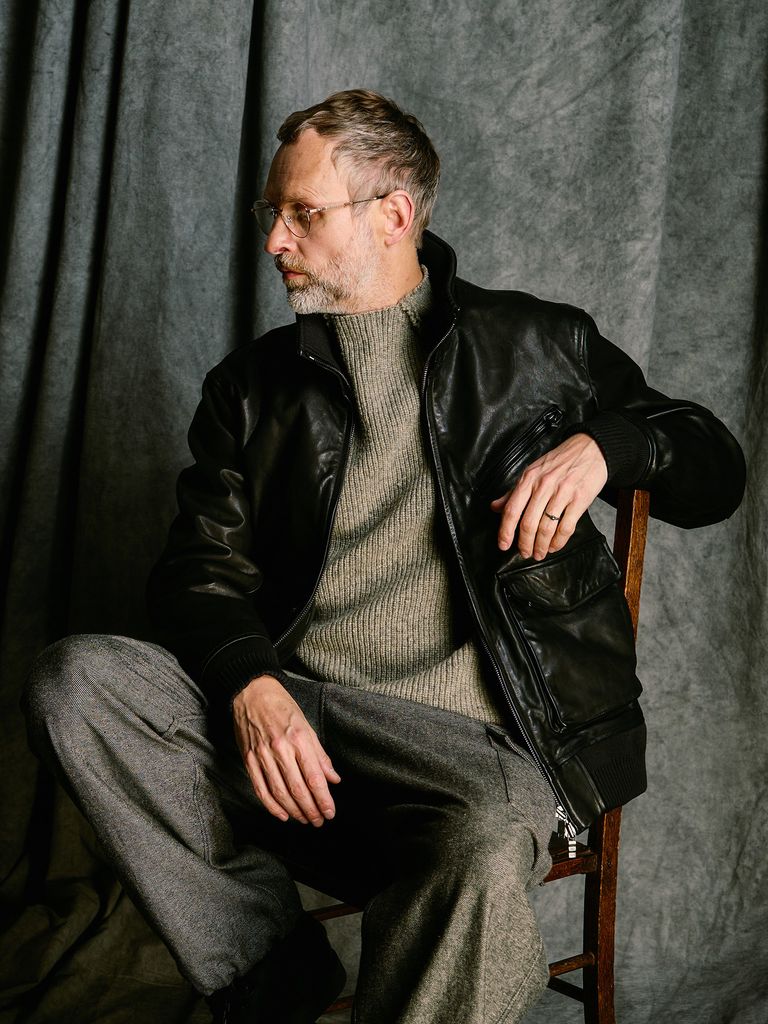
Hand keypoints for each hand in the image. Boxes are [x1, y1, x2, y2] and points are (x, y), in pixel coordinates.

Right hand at [232, 675, 340, 826]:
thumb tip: (333, 779)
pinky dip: (272, 806)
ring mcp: (262, 755)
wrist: (251, 692)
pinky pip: (261, 789)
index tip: (330, 812)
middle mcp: (281, 749)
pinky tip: (283, 815)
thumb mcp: (307, 726)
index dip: (323, 799)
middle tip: (319, 821)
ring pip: (280, 792)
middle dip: (311, 809)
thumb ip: (320, 755)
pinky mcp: (248, 759)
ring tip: (305, 820)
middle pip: (298, 789)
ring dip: (294, 811)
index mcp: (299, 739)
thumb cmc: (283, 707)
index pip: (314, 777)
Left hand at [491, 433, 607, 559]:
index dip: (505, 531)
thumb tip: (495, 507)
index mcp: (529, 479)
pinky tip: (555, 546)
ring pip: (546, 527)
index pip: (512, 510)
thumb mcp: (533, 471)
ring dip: (541, 546)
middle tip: (525, 553)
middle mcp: (544, 485)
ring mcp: (562, 492)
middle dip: (525, 543)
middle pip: (528, 523)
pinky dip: (559, 541)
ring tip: (540, 553)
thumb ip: (514, 492)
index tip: (503, 545)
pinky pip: (566, 527)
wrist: (591, 448)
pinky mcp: (580, 499)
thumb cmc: (560, 461)